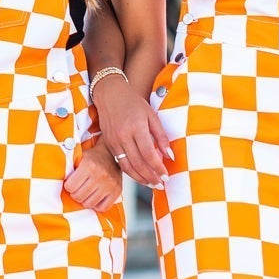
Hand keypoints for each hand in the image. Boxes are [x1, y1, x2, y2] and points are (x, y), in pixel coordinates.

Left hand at [64, 139, 122, 212]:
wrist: (111, 154)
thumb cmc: (92, 157)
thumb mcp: (79, 157)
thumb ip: (69, 167)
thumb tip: (55, 179)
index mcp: (89, 165)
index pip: (70, 186)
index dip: (68, 186)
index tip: (70, 183)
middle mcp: (100, 175)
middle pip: (79, 196)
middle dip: (75, 194)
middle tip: (77, 190)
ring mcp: (109, 184)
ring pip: (89, 204)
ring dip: (84, 201)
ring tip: (85, 194)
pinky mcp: (117, 191)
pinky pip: (102, 207)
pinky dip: (96, 205)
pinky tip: (94, 197)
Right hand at [89, 72, 173, 188]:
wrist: (109, 94)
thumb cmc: (133, 102)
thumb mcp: (151, 115)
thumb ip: (161, 136)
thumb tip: (170, 156)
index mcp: (136, 127)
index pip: (148, 153)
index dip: (158, 167)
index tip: (166, 176)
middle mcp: (123, 136)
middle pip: (138, 163)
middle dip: (150, 177)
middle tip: (160, 184)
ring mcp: (114, 141)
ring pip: (127, 166)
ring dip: (140, 178)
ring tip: (151, 184)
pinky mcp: (108, 144)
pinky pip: (120, 162)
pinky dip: (130, 171)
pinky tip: (140, 175)